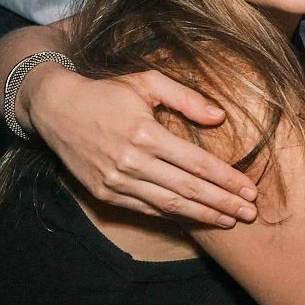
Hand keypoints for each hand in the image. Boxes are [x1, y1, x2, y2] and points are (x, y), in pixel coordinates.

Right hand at [22, 62, 259, 224]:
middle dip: (222, 203)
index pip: (196, 163)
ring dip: (202, 215)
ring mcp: (116, 181)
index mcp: (145, 133)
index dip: (226, 179)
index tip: (249, 190)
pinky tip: (194, 218)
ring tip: (229, 221)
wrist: (55, 108)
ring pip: (168, 205)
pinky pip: (146, 209)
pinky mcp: (104, 193)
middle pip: (187, 189)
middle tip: (249, 214)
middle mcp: (131, 161)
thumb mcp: (146, 82)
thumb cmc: (106, 92)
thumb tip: (220, 117)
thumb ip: (186, 98)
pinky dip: (173, 216)